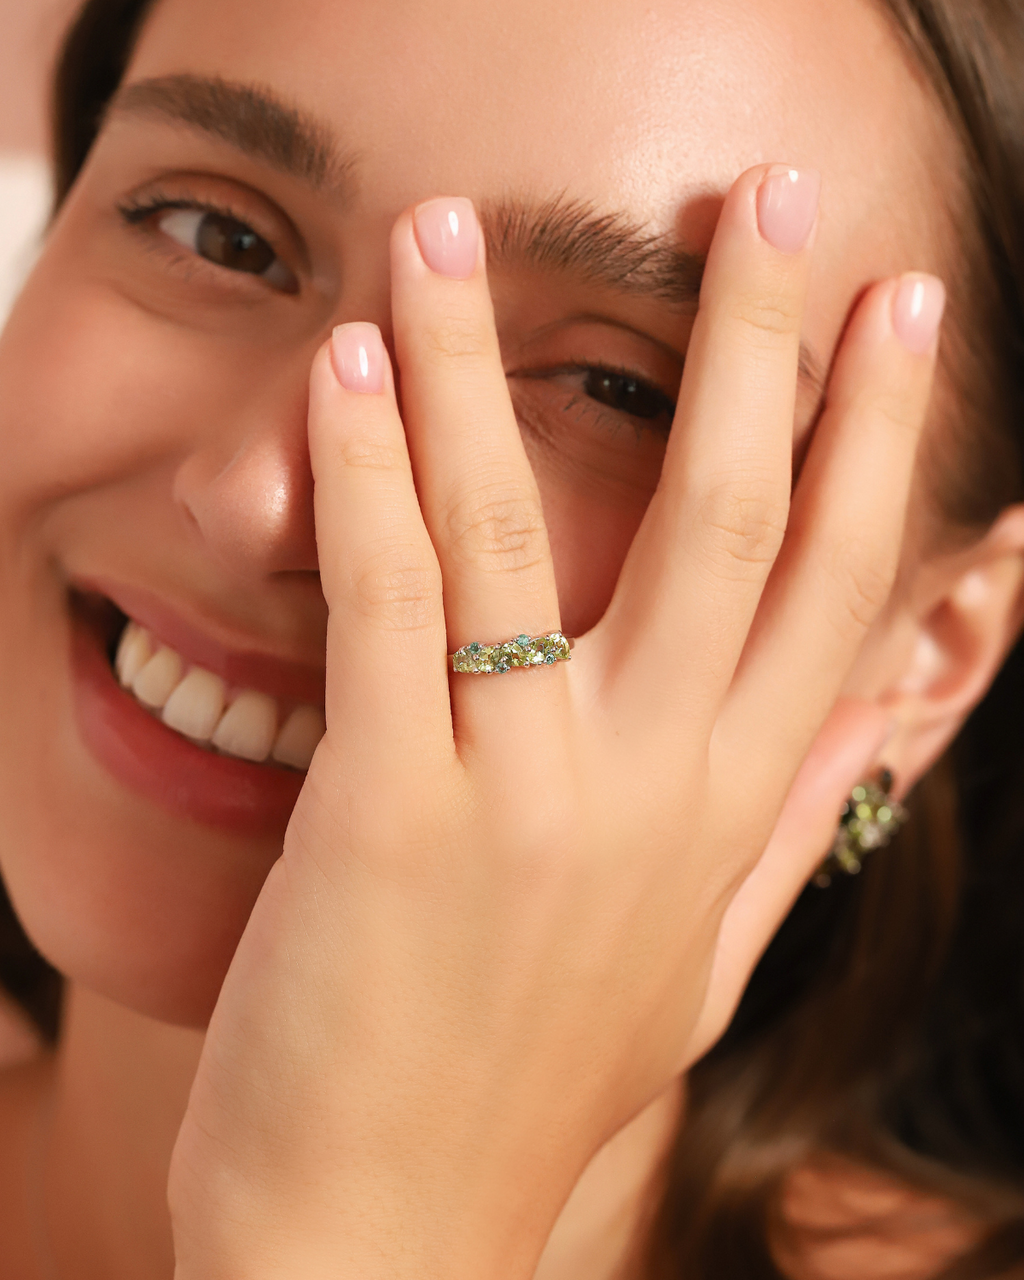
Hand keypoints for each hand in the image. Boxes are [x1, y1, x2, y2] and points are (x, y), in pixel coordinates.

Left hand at [168, 168, 941, 1278]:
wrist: (391, 1236)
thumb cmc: (535, 1081)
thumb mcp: (697, 956)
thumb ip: (782, 826)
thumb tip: (871, 717)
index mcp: (733, 811)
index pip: (837, 582)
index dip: (883, 434)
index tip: (899, 308)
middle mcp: (655, 785)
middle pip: (728, 517)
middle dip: (755, 340)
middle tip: (766, 196)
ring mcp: (528, 799)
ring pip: (522, 523)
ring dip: (494, 355)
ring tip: (458, 228)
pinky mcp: (391, 817)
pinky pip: (388, 604)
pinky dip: (370, 469)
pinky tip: (361, 362)